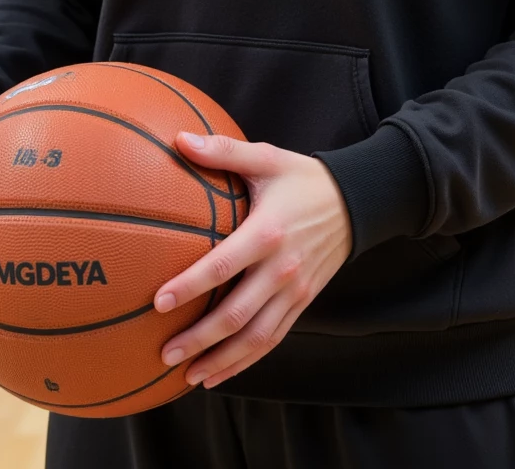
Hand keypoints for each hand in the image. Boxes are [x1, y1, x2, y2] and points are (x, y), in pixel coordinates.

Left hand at [154, 133, 351, 389]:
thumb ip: (223, 151)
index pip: (224, 265)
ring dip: (221, 360)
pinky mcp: (302, 303)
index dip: (191, 285)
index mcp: (267, 232)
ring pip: (256, 337)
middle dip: (199, 338)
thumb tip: (179, 139)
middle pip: (237, 314)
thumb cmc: (302, 178)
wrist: (356, 201)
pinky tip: (219, 373)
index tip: (159, 302)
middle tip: (165, 353)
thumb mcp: (267, 157)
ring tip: (188, 375)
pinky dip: (245, 361)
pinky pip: (273, 339)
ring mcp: (294, 291)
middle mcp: (281, 269)